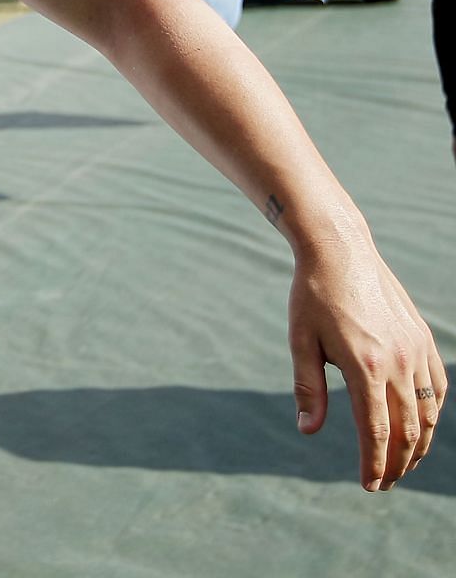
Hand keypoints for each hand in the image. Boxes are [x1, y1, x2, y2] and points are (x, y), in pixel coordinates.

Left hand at [288, 238, 444, 489]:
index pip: (377, 431)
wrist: (340, 251)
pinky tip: (421, 426)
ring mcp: (417, 350)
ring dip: (419, 444)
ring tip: (403, 464)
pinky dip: (432, 413)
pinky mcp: (424, 339)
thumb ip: (308, 389)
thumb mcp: (300, 341)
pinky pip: (437, 386)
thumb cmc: (312, 296)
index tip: (369, 485)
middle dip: (398, 463)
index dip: (375, 463)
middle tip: (385, 484)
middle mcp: (398, 362)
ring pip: (428, 412)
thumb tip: (308, 431)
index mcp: (365, 367)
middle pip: (408, 429)